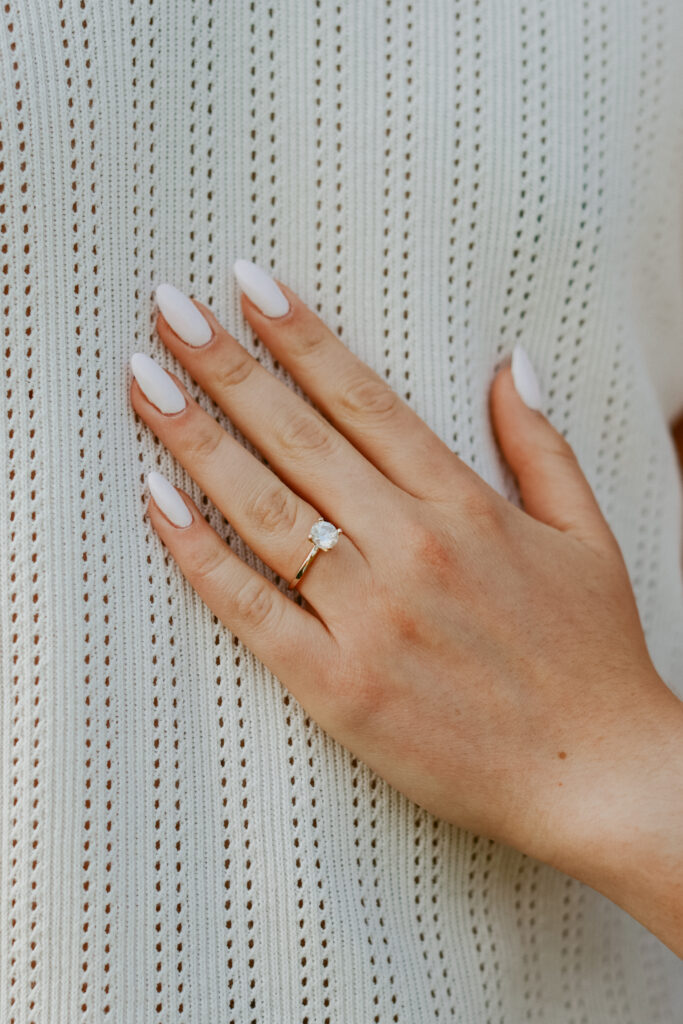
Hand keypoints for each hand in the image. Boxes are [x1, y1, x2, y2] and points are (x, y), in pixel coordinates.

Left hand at [129, 261, 682, 951]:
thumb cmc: (593, 658)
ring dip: (197, 440)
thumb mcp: (586, 536)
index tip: (248, 285)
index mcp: (464, 506)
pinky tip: (155, 500)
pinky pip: (253, 607)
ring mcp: (370, 616)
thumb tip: (510, 362)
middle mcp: (410, 546)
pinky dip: (199, 552)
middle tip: (168, 309)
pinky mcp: (337, 684)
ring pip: (266, 509)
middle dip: (226, 365)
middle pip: (299, 438)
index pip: (365, 400)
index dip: (301, 337)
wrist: (597, 777)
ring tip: (144, 382)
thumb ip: (541, 443)